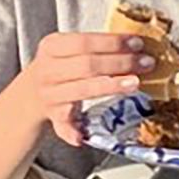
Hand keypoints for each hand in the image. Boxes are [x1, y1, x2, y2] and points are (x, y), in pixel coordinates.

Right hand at [21, 26, 168, 146]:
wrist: (32, 92)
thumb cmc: (62, 66)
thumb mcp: (68, 49)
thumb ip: (96, 47)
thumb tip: (137, 45)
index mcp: (51, 47)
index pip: (84, 42)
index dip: (112, 42)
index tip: (138, 43)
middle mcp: (47, 70)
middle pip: (87, 65)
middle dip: (120, 63)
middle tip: (146, 63)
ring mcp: (49, 94)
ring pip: (82, 90)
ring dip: (110, 87)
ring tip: (135, 83)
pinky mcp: (53, 116)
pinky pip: (64, 125)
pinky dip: (72, 132)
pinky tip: (83, 136)